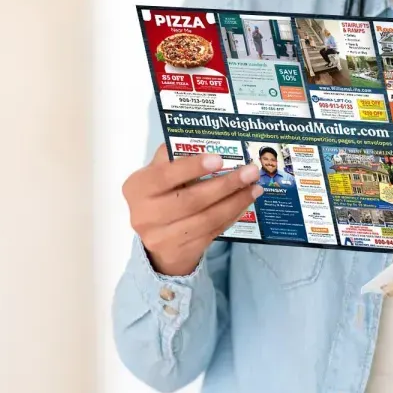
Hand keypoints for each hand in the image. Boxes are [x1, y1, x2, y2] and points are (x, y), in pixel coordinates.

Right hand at [122, 145, 263, 275]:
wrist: (158, 240)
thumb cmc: (161, 194)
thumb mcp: (159, 173)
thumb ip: (174, 157)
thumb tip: (207, 141)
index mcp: (137, 187)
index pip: (165, 176)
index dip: (192, 167)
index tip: (219, 159)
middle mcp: (145, 214)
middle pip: (191, 200)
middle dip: (225, 185)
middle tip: (251, 172)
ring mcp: (162, 237)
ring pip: (206, 219)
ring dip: (236, 201)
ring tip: (255, 188)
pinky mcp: (182, 251)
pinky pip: (213, 231)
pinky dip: (232, 215)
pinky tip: (245, 202)